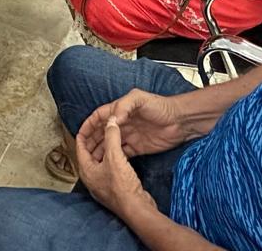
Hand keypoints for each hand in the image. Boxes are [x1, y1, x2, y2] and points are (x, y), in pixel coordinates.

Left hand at [75, 117, 157, 220]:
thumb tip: (110, 122)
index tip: (88, 123)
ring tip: (112, 135)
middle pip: (89, 152)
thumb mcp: (115, 156)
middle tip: (102, 127)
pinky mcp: (113, 185)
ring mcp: (102, 182)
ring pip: (101, 159)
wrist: (136, 207)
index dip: (84, 132)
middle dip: (96, 138)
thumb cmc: (122, 188)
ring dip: (106, 146)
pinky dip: (113, 156)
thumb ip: (111, 136)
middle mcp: (91, 177)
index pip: (80, 146)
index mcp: (86, 170)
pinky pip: (110, 166)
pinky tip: (121, 151)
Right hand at [78, 89, 198, 160]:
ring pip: (110, 144)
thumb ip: (124, 106)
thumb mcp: (140, 99)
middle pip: (102, 132)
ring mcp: (130, 136)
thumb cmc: (162, 106)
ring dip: (100, 150)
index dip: (89, 124)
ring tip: (91, 159)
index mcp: (121, 110)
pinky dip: (113, 157)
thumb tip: (111, 119)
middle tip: (82, 150)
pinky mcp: (138, 147)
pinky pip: (122, 153)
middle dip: (91, 140)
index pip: (100, 116)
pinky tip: (107, 163)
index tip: (80, 133)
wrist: (180, 122)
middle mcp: (123, 123)